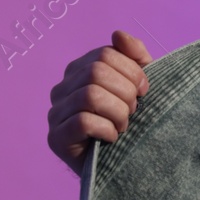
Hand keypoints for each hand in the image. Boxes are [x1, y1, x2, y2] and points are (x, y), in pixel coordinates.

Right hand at [47, 30, 152, 175]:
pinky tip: (112, 138)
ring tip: (124, 125)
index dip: (132, 71)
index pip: (106, 54)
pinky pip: (83, 121)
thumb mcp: (137, 85)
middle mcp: (62, 88)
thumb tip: (118, 34)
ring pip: (90, 95)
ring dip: (118, 112)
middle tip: (133, 111)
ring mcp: (55, 113)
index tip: (144, 91)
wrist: (120, 165)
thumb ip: (133, 57)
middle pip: (97, 72)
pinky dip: (106, 129)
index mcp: (79, 70)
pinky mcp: (56, 138)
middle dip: (125, 92)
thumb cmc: (128, 121)